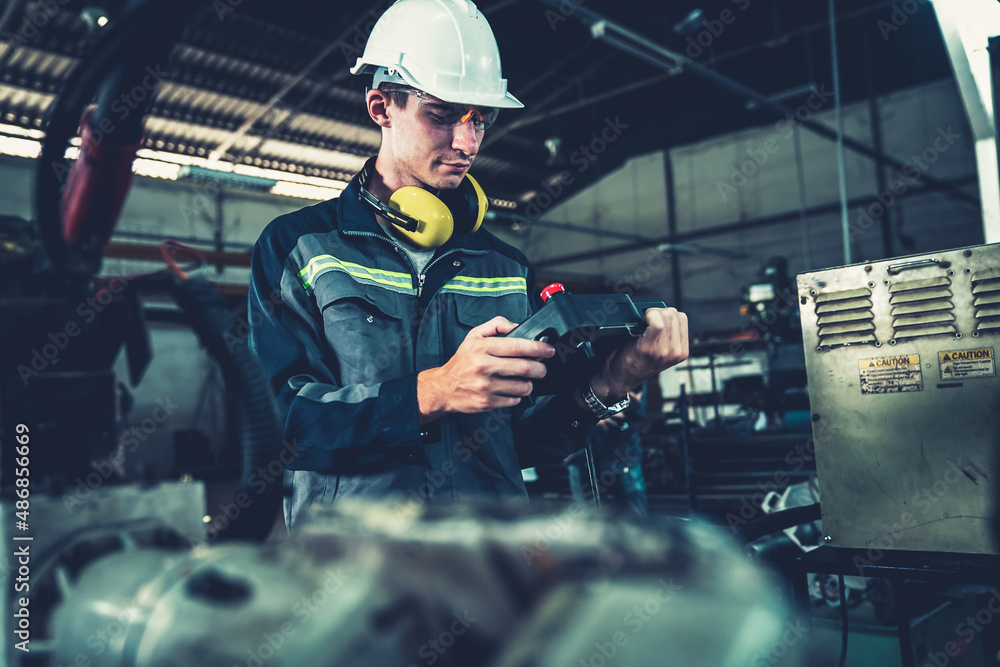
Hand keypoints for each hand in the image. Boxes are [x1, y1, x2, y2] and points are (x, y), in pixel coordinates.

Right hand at [418, 316, 553, 424]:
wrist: (443, 388)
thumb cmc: (461, 362)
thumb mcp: (473, 337)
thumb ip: (496, 326)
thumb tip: (517, 326)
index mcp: (482, 348)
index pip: (517, 346)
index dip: (538, 348)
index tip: (548, 350)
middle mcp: (484, 366)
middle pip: (525, 367)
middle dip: (541, 368)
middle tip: (542, 368)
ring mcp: (486, 386)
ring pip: (523, 387)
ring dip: (529, 384)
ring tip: (525, 380)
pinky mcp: (487, 402)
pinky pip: (514, 400)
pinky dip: (517, 396)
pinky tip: (510, 390)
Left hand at [589, 307, 688, 403]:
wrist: (617, 380)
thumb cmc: (633, 363)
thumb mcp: (658, 352)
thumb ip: (666, 335)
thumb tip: (660, 311)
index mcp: (681, 352)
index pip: (681, 319)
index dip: (665, 314)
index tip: (653, 318)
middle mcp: (676, 352)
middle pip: (674, 314)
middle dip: (658, 312)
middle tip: (644, 320)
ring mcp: (665, 351)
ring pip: (666, 316)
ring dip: (652, 314)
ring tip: (642, 323)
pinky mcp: (650, 349)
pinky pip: (657, 323)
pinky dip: (648, 317)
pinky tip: (640, 323)